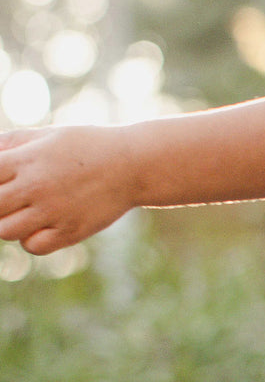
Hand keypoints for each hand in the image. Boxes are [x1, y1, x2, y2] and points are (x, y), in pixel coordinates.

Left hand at [0, 125, 135, 254]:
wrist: (135, 164)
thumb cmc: (88, 146)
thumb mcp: (47, 135)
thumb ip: (10, 144)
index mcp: (27, 159)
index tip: (5, 182)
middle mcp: (37, 186)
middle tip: (14, 198)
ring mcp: (54, 212)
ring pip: (5, 231)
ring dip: (10, 223)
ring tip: (27, 211)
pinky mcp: (71, 231)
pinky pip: (33, 246)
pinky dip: (32, 239)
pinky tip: (44, 224)